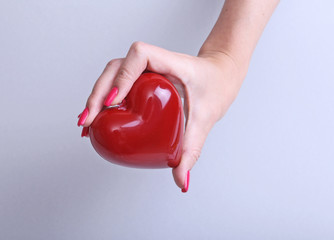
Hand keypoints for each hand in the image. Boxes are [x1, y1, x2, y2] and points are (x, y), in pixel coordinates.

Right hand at [78, 41, 245, 191]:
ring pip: (112, 74)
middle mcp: (155, 62)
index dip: (122, 76)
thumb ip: (192, 149)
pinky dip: (104, 98)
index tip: (115, 102)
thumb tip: (181, 181)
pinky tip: (97, 118)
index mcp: (172, 63)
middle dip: (98, 94)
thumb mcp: (205, 118)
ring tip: (87, 123)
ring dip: (96, 96)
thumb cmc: (216, 87)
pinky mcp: (142, 77)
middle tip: (89, 121)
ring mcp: (147, 68)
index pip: (140, 55)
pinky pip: (117, 82)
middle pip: (116, 67)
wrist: (220, 75)